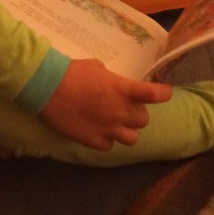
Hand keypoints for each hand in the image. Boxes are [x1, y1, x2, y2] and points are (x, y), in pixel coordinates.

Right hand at [39, 58, 171, 150]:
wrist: (49, 87)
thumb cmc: (73, 71)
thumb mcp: (98, 68)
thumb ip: (112, 81)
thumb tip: (114, 86)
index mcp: (123, 90)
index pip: (153, 95)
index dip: (162, 94)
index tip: (165, 93)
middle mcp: (120, 112)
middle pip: (143, 120)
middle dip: (137, 113)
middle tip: (126, 107)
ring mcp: (108, 129)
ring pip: (131, 139)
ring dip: (126, 130)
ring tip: (115, 123)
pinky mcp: (93, 141)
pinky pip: (109, 146)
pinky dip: (107, 139)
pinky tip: (98, 130)